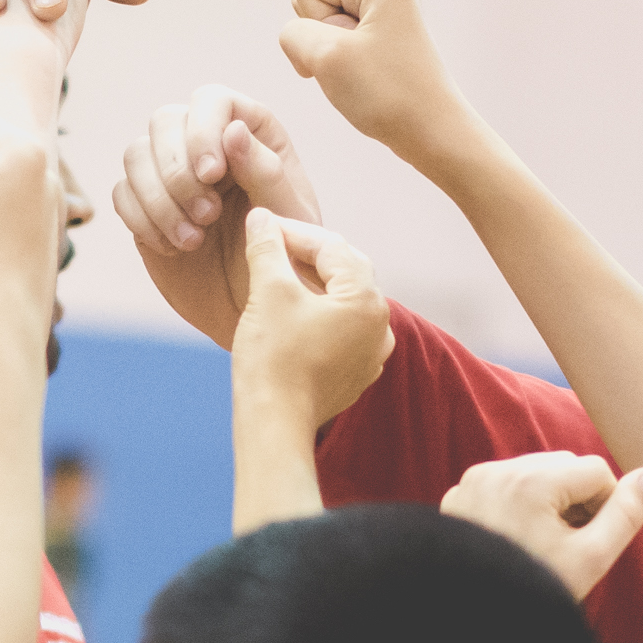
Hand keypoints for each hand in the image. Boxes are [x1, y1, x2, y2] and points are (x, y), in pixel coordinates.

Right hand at [115, 86, 324, 348]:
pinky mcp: (144, 203)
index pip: (211, 100)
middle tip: (206, 216)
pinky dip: (142, 220)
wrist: (258, 303)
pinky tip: (174, 248)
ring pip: (135, 155)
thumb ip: (265, 171)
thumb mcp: (288, 216)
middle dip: (177, 171)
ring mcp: (170, 171)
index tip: (212, 175)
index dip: (203, 131)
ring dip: (158, 199)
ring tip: (192, 240)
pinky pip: (122, 194)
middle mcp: (205, 142)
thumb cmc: (285, 256)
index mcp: (249, 131)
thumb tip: (233, 130)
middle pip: (164, 121)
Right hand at [231, 211, 393, 428]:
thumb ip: (267, 248)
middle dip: (307, 255)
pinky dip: (318, 316)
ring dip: (313, 284)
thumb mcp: (268, 293)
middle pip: (344, 272)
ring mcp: (371, 354)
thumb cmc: (273, 359)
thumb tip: (261, 218)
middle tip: (272, 245)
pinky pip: (341, 331)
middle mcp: (380, 325)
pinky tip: (292, 315)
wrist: (274, 424)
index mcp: (367, 300)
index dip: (293, 232)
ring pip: (343, 302)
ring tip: (279, 277)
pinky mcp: (355, 375)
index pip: (331, 247)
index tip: (262, 226)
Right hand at [277, 0, 480, 171]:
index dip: (312, 27)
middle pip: (312, 0)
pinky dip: (341, 61)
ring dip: (330, 54)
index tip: (345, 53)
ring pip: (322, 23)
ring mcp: (386, 6)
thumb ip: (293, 33)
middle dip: (320, 38)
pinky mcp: (384, 30)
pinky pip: (338, 38)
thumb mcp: (326, 57)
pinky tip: (364, 75)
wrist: (432, 132)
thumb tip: (296, 34)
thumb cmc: (389, 95)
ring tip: (361, 71)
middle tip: (355, 64)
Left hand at [440, 452, 642, 600]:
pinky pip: (502, 484)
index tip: (590, 540)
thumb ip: (626, 514)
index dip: (605, 505)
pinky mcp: (457, 496)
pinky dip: (516, 502)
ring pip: (533, 472)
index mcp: (532, 481)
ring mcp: (473, 482)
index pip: (596, 471)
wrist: (472, 621)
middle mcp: (499, 472)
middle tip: (567, 543)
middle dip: (575, 499)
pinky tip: (514, 539)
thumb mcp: (591, 558)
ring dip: (547, 499)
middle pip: (563, 466)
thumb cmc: (535, 593)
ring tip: (541, 542)